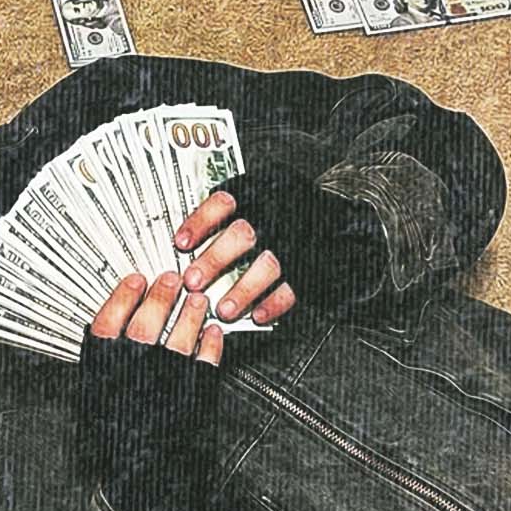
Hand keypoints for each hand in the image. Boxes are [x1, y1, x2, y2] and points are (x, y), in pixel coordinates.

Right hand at [77, 273, 220, 510]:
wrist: (148, 491)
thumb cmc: (118, 450)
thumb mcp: (96, 406)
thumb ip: (102, 370)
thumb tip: (110, 332)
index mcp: (104, 372)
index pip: (110, 320)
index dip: (123, 296)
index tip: (135, 279)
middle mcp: (135, 372)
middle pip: (149, 319)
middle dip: (161, 294)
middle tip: (170, 279)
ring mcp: (168, 381)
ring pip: (182, 333)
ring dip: (191, 312)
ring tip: (197, 300)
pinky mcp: (198, 394)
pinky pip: (208, 358)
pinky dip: (213, 342)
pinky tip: (214, 333)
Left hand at [172, 191, 298, 327]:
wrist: (329, 219)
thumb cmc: (280, 210)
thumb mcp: (254, 196)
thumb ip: (224, 214)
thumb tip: (183, 242)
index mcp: (255, 196)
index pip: (224, 203)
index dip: (200, 223)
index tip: (181, 243)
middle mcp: (273, 218)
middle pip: (242, 236)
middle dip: (215, 260)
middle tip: (193, 282)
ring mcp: (293, 244)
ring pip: (268, 266)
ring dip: (243, 290)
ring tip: (223, 310)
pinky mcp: (309, 268)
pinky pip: (292, 288)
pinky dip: (273, 303)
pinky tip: (257, 314)